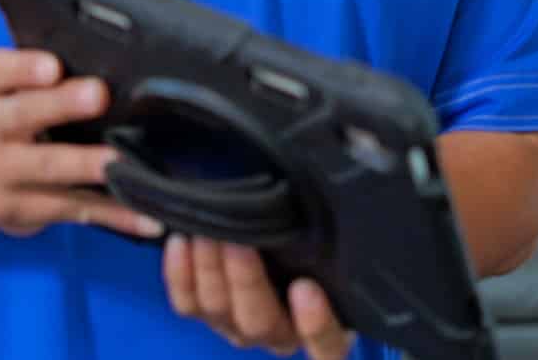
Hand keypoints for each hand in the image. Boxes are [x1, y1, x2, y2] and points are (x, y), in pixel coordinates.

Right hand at [0, 47, 164, 238]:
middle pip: (23, 114)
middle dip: (61, 105)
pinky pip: (74, 208)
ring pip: (48, 167)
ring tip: (120, 161)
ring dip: (86, 165)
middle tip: (98, 95)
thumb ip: (50, 72)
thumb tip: (119, 58)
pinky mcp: (23, 209)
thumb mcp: (15, 86)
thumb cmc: (18, 114)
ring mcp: (0, 174)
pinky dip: (114, 214)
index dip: (24, 67)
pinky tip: (147, 217)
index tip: (53, 66)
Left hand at [164, 234, 355, 356]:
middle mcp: (279, 335)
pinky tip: (181, 241)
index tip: (306, 289)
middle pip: (260, 322)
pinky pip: (188, 305)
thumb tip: (357, 193)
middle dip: (246, 281)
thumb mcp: (338, 245)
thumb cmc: (320, 244)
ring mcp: (239, 327)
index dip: (316, 325)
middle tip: (239, 242)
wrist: (268, 241)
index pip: (328, 347)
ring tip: (208, 233)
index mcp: (324, 330)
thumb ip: (344, 237)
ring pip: (220, 312)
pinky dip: (180, 276)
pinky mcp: (207, 314)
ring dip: (212, 272)